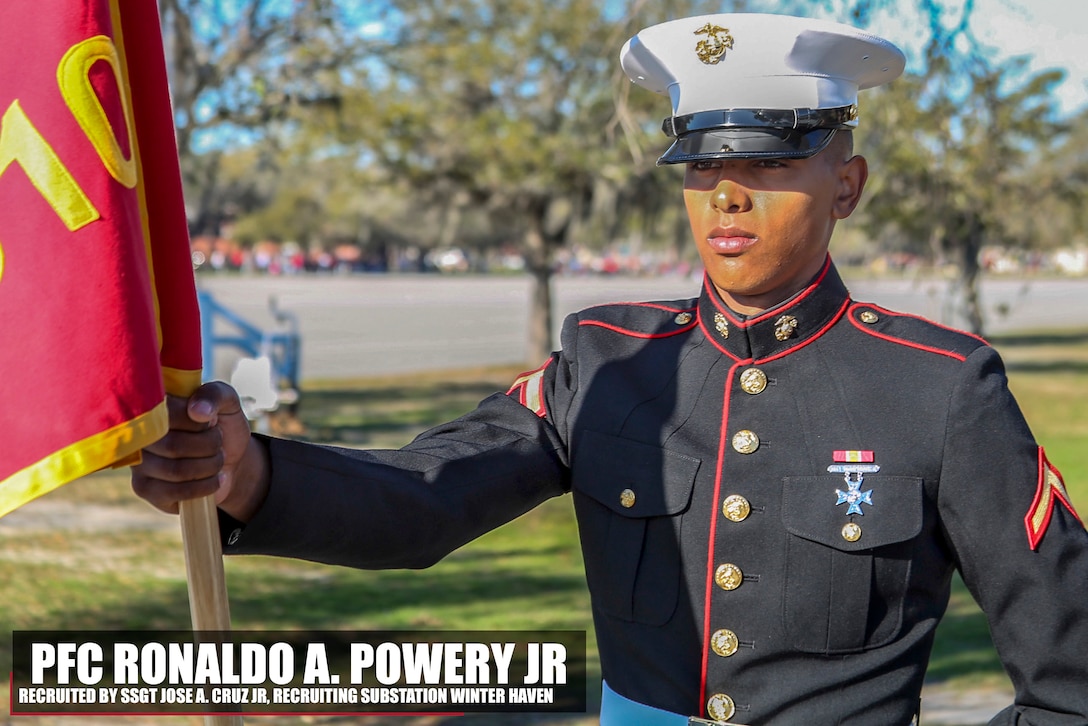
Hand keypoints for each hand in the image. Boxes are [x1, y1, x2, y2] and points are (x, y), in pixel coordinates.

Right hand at [131, 381, 267, 520]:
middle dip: (209, 445)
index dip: (195, 421)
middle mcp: (137, 433)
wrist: (232, 460)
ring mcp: (138, 463)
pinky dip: (205, 486)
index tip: (210, 421)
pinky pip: (174, 492)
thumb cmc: (223, 426)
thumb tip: (196, 410)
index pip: (163, 413)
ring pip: (176, 470)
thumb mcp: (227, 402)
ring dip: (210, 466)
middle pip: (172, 445)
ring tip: (218, 459)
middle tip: (218, 442)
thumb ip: (215, 395)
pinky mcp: (144, 488)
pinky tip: (215, 479)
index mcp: (152, 406)